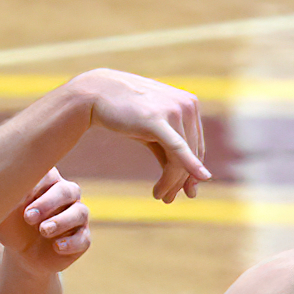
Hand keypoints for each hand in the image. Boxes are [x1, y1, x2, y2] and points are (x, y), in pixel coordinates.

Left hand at [0, 168, 89, 272]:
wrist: (21, 254)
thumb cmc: (11, 225)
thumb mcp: (2, 212)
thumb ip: (5, 198)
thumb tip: (6, 184)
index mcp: (48, 181)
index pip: (48, 173)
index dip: (37, 184)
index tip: (20, 198)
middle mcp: (67, 195)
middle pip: (67, 191)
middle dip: (48, 203)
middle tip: (28, 217)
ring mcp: (77, 217)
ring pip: (80, 212)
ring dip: (61, 221)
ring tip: (43, 231)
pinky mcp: (82, 239)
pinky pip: (84, 238)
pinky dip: (71, 243)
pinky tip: (56, 247)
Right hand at [70, 69, 209, 201]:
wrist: (97, 93)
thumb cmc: (126, 112)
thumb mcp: (153, 129)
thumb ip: (171, 149)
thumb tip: (191, 177)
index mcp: (190, 104)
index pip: (196, 146)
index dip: (192, 172)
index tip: (186, 191)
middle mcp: (188, 105)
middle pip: (192, 154)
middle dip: (181, 181)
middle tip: (169, 200)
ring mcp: (175, 110)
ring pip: (182, 157)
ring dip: (172, 182)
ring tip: (160, 196)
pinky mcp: (158, 119)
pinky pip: (176, 149)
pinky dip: (184, 168)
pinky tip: (178, 185)